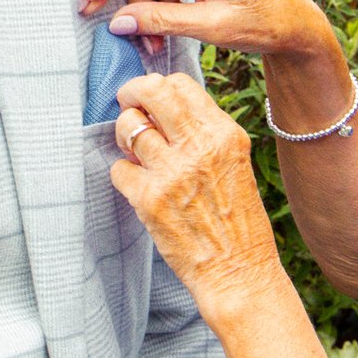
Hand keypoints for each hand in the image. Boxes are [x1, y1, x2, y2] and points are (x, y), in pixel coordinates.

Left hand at [109, 73, 287, 328]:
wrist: (239, 272)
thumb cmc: (237, 221)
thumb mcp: (235, 164)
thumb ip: (204, 134)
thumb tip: (164, 108)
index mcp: (225, 134)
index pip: (181, 84)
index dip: (159, 87)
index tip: (152, 100)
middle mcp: (200, 147)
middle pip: (151, 92)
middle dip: (131, 92)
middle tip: (127, 103)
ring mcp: (172, 172)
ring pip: (128, 127)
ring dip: (124, 136)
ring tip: (135, 152)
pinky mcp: (149, 199)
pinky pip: (118, 168)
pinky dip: (124, 175)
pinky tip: (139, 188)